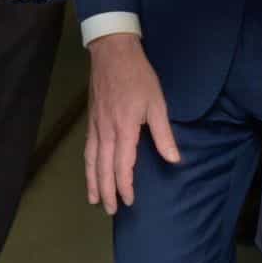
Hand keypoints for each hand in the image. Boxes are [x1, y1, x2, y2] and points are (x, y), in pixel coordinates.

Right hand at [84, 34, 180, 214]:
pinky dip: (88, 164)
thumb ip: (163, 134)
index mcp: (124, 129)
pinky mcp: (91, 119)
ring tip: (93, 199)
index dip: (125, 186)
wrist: (112, 52)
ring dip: (92, 182)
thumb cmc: (138, 76)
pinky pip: (88, 148)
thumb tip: (174, 159)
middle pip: (103, 168)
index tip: (130, 201)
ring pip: (91, 160)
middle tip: (110, 210)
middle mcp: (106, 131)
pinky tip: (90, 170)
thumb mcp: (157, 103)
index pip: (122, 166)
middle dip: (106, 191)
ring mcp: (95, 125)